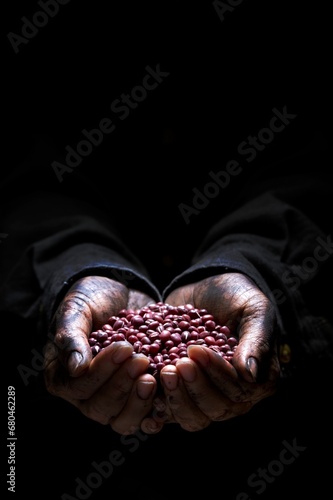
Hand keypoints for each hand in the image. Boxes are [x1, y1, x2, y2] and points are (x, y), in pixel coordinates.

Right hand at [43, 275, 157, 434]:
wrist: (117, 295)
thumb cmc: (90, 301)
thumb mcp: (76, 310)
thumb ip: (71, 336)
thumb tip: (76, 369)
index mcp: (63, 377)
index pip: (80, 387)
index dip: (102, 371)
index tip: (124, 347)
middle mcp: (85, 396)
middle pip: (101, 409)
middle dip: (122, 385)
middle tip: (142, 359)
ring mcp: (112, 400)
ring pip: (121, 421)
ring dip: (138, 402)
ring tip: (153, 378)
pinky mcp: (135, 398)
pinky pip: (143, 418)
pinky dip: (154, 413)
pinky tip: (165, 400)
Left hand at [141, 273, 279, 432]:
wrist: (205, 289)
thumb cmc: (236, 297)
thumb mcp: (253, 310)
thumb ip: (256, 341)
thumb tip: (250, 375)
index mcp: (258, 380)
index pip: (238, 391)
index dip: (217, 374)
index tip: (197, 349)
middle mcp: (234, 396)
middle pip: (215, 410)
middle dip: (195, 388)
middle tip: (178, 363)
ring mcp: (205, 397)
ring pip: (193, 418)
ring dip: (177, 399)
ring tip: (164, 371)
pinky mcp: (180, 393)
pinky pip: (169, 413)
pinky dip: (158, 409)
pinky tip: (147, 397)